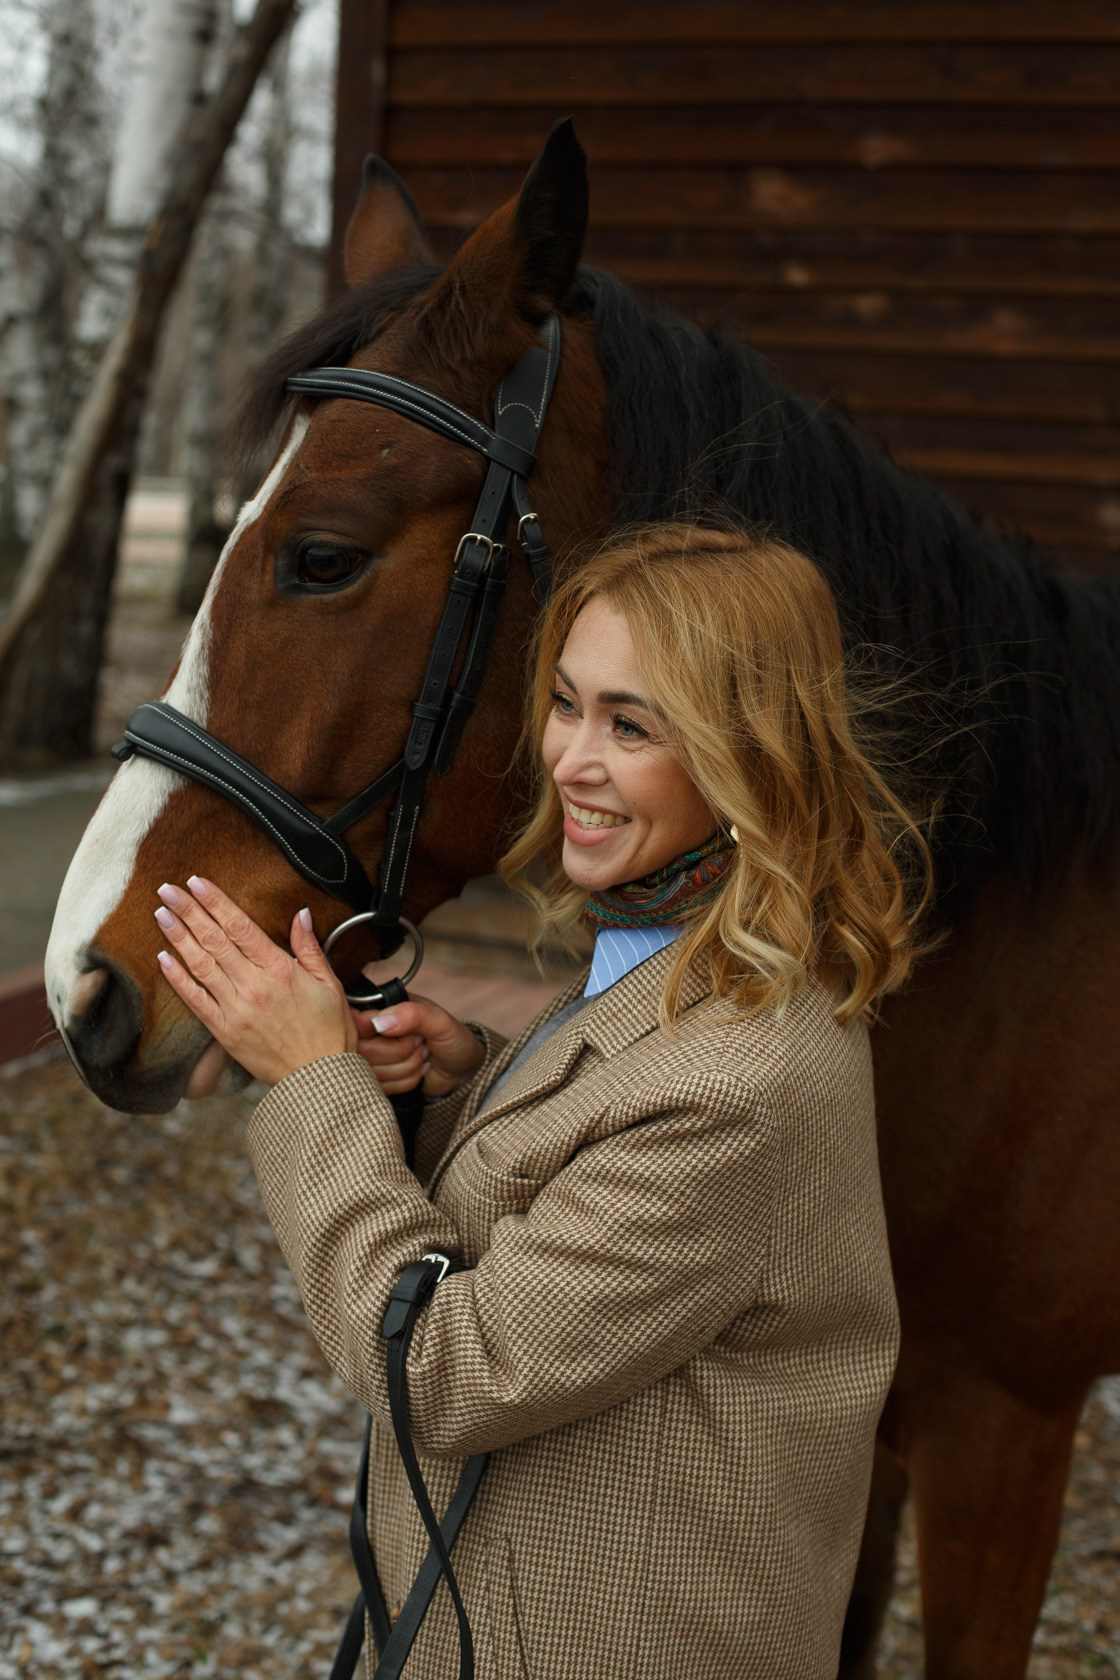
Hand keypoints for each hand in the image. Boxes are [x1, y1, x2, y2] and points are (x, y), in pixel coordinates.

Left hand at [154, 876, 356, 1085]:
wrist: (319, 1079)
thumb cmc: (329, 1032)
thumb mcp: (329, 983)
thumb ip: (309, 947)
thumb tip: (301, 914)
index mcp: (280, 970)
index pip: (240, 926)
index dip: (216, 902)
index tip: (196, 883)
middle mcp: (253, 986)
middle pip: (214, 940)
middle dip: (189, 911)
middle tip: (167, 890)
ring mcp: (236, 1009)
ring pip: (200, 965)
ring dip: (178, 938)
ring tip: (161, 915)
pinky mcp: (224, 1032)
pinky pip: (196, 1001)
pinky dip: (178, 979)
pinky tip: (164, 959)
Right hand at [353, 995, 486, 1097]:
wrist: (463, 1070)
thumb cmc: (453, 1038)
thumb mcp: (440, 1021)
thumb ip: (412, 1014)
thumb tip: (380, 1022)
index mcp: (380, 1008)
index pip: (353, 1019)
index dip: (374, 1030)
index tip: (400, 1033)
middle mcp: (369, 1032)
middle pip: (361, 1049)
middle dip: (399, 1052)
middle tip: (422, 1043)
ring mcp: (370, 1058)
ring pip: (370, 1071)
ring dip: (405, 1068)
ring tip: (423, 1055)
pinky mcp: (376, 1081)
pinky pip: (378, 1088)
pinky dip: (404, 1083)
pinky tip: (418, 1071)